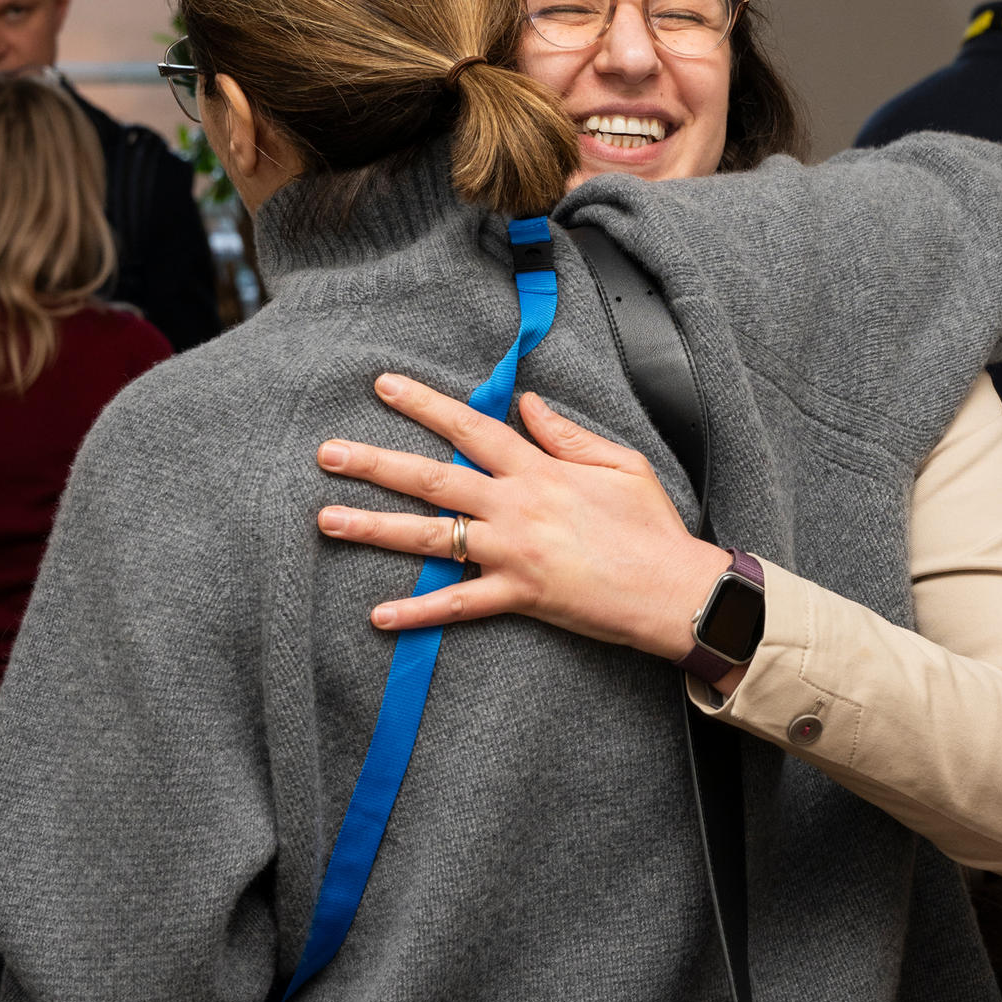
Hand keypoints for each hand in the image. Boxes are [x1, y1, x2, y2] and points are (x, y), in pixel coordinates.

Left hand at [315, 375, 731, 661]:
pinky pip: (458, 605)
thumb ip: (566, 434)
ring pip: (430, 538)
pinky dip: (418, 612)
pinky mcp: (519, 596)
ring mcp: (512, 553)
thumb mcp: (619, 463)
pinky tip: (379, 615)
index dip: (425, 404)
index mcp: (540, 470)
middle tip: (327, 453)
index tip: (384, 386)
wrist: (673, 588)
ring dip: (374, 528)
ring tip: (327, 520)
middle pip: (433, 478)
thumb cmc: (651, 526)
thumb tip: (526, 403)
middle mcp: (516, 507)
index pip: (471, 426)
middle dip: (375, 463)